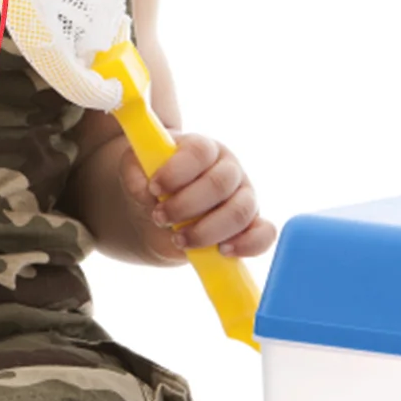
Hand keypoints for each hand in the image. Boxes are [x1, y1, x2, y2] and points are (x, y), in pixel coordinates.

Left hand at [118, 132, 276, 262]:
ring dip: (207, 230)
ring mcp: (244, 196)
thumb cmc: (151, 183)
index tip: (154, 188)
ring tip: (178, 239)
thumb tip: (148, 193)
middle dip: (186, 205)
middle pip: (220, 184)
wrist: (160, 211)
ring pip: (240, 211)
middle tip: (159, 218)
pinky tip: (223, 251)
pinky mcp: (251, 224)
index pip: (199, 152)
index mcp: (201, 148)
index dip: (177, 171)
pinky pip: (264, 233)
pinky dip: (248, 244)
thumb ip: (136, 175)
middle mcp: (228, 169)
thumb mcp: (136, 173)